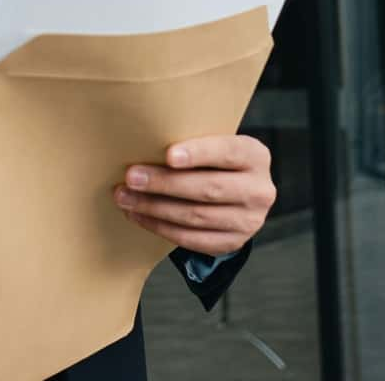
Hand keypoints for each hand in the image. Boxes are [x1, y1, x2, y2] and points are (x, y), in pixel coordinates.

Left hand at [113, 135, 274, 257]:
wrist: (235, 192)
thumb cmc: (213, 160)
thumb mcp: (214, 143)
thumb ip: (192, 140)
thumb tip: (144, 141)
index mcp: (255, 156)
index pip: (227, 152)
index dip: (199, 153)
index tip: (169, 155)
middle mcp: (259, 190)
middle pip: (208, 189)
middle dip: (164, 183)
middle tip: (131, 178)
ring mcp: (249, 221)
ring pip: (196, 216)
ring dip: (155, 208)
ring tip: (126, 198)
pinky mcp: (233, 242)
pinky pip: (192, 239)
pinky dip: (161, 227)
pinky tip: (139, 215)